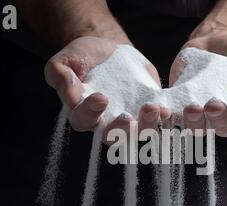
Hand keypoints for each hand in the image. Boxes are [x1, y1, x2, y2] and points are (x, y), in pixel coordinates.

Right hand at [45, 36, 169, 142]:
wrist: (108, 49)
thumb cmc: (83, 57)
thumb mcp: (64, 60)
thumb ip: (60, 76)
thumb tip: (71, 96)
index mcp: (81, 114)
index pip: (83, 120)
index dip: (91, 113)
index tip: (101, 98)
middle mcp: (105, 123)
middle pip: (113, 136)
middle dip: (121, 129)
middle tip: (128, 118)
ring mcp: (129, 120)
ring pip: (138, 133)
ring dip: (147, 125)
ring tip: (153, 109)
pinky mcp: (147, 112)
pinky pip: (156, 120)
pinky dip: (162, 117)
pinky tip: (166, 109)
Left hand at [170, 31, 226, 135]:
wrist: (219, 38)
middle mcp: (225, 118)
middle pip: (223, 127)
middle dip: (219, 117)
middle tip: (214, 104)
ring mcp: (203, 115)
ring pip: (199, 128)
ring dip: (195, 121)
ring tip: (192, 107)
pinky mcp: (182, 107)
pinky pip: (176, 117)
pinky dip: (170, 115)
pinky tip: (166, 110)